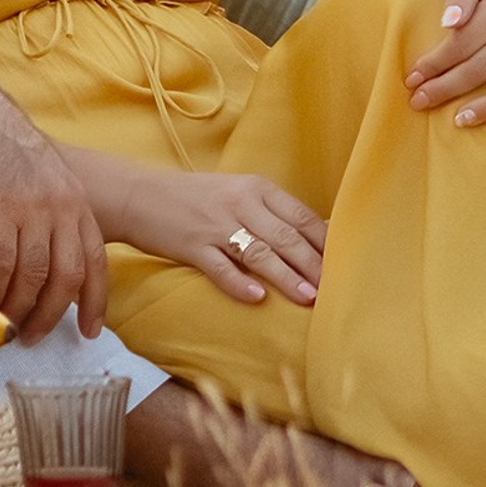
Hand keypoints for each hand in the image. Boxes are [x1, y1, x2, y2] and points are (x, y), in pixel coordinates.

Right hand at [0, 109, 109, 345]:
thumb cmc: (0, 146)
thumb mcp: (43, 177)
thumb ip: (51, 214)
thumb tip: (47, 263)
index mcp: (76, 201)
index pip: (96, 261)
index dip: (95, 301)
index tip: (87, 330)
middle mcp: (61, 207)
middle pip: (67, 277)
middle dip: (51, 315)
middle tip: (33, 336)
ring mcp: (30, 208)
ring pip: (33, 276)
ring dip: (19, 308)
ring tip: (6, 326)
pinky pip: (1, 264)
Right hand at [111, 167, 325, 306]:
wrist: (137, 194)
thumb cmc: (194, 198)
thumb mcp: (235, 194)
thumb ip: (271, 213)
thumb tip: (317, 239)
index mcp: (255, 188)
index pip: (302, 217)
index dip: (326, 244)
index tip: (348, 267)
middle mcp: (239, 203)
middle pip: (286, 237)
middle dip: (314, 265)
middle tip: (337, 290)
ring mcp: (215, 224)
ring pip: (259, 253)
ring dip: (286, 277)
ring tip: (309, 298)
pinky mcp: (192, 245)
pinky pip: (220, 267)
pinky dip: (239, 283)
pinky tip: (257, 298)